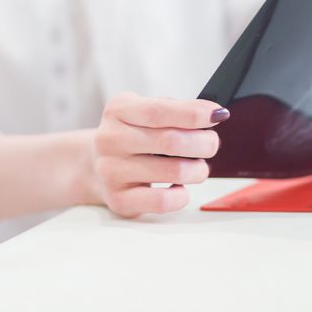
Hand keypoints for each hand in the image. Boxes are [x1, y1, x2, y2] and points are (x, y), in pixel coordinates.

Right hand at [89, 94, 227, 216]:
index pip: (159, 111)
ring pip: (174, 172)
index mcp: (118, 110)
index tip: (217, 114)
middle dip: (204, 143)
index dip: (193, 113)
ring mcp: (112, 171)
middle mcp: (110, 139)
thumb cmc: (131, 136)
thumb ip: (173, 109)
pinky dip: (181, 195)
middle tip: (211, 144)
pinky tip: (178, 187)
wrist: (94, 165)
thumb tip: (212, 115)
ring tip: (196, 167)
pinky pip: (163, 201)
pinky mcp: (119, 199)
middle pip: (171, 141)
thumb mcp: (142, 111)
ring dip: (198, 170)